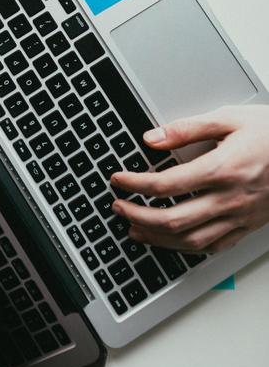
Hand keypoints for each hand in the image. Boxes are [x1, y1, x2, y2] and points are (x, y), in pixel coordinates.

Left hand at [110, 106, 268, 253]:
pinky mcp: (248, 227)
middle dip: (138, 215)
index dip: (135, 184)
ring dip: (157, 239)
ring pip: (191, 241)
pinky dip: (186, 248)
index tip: (119, 179)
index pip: (166, 184)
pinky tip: (171, 241)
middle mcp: (231, 198)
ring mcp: (241, 217)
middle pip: (174, 220)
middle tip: (118, 205)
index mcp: (223, 169)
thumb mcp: (229, 118)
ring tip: (135, 228)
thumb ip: (187, 128)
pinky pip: (214, 247)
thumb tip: (151, 139)